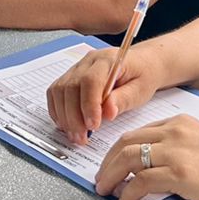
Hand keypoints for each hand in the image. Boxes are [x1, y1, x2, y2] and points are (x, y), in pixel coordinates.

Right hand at [45, 47, 163, 145]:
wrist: (141, 63)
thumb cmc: (142, 75)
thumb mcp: (141, 89)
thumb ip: (123, 100)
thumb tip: (107, 113)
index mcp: (108, 60)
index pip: (90, 81)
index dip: (88, 105)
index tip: (93, 126)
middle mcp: (88, 61)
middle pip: (70, 87)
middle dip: (73, 117)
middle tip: (82, 138)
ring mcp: (76, 68)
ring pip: (59, 91)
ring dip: (64, 116)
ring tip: (76, 136)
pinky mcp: (70, 77)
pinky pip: (55, 93)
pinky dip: (58, 111)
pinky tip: (67, 125)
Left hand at [94, 114, 198, 199]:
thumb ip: (177, 151)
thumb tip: (151, 170)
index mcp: (181, 124)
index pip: (138, 132)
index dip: (118, 150)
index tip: (111, 164)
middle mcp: (176, 132)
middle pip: (126, 143)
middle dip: (108, 162)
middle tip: (101, 179)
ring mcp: (176, 151)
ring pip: (128, 159)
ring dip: (111, 177)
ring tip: (106, 191)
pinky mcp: (179, 173)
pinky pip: (141, 181)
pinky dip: (128, 193)